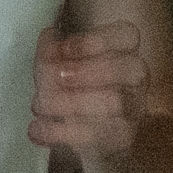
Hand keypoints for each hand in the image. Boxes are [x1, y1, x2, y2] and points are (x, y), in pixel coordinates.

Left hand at [29, 21, 150, 157]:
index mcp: (123, 51)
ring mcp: (134, 108)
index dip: (95, 40)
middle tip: (56, 77)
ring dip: (70, 102)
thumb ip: (51, 51)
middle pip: (129, 67)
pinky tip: (36, 129)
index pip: (127, 35)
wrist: (82, 136)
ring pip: (115, 101)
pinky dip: (60, 132)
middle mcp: (136, 78)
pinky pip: (98, 135)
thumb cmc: (71, 88)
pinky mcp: (123, 138)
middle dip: (88, 70)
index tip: (63, 49)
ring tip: (38, 105)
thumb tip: (49, 36)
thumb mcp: (56, 65)